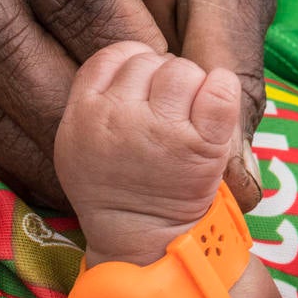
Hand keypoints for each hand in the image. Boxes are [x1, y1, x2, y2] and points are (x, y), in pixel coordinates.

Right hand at [54, 41, 239, 262]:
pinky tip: (214, 111)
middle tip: (167, 117)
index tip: (143, 92)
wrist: (142, 242)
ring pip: (183, 70)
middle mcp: (118, 117)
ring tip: (188, 120)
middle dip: (163, 82)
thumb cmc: (114, 187)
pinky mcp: (201, 145)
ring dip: (192, 88)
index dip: (134, 65)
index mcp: (83, 113)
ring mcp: (161, 131)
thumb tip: (134, 58)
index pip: (114, 55)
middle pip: (151, 61)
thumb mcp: (75, 143)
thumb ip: (94, 96)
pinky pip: (220, 88)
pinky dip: (222, 91)